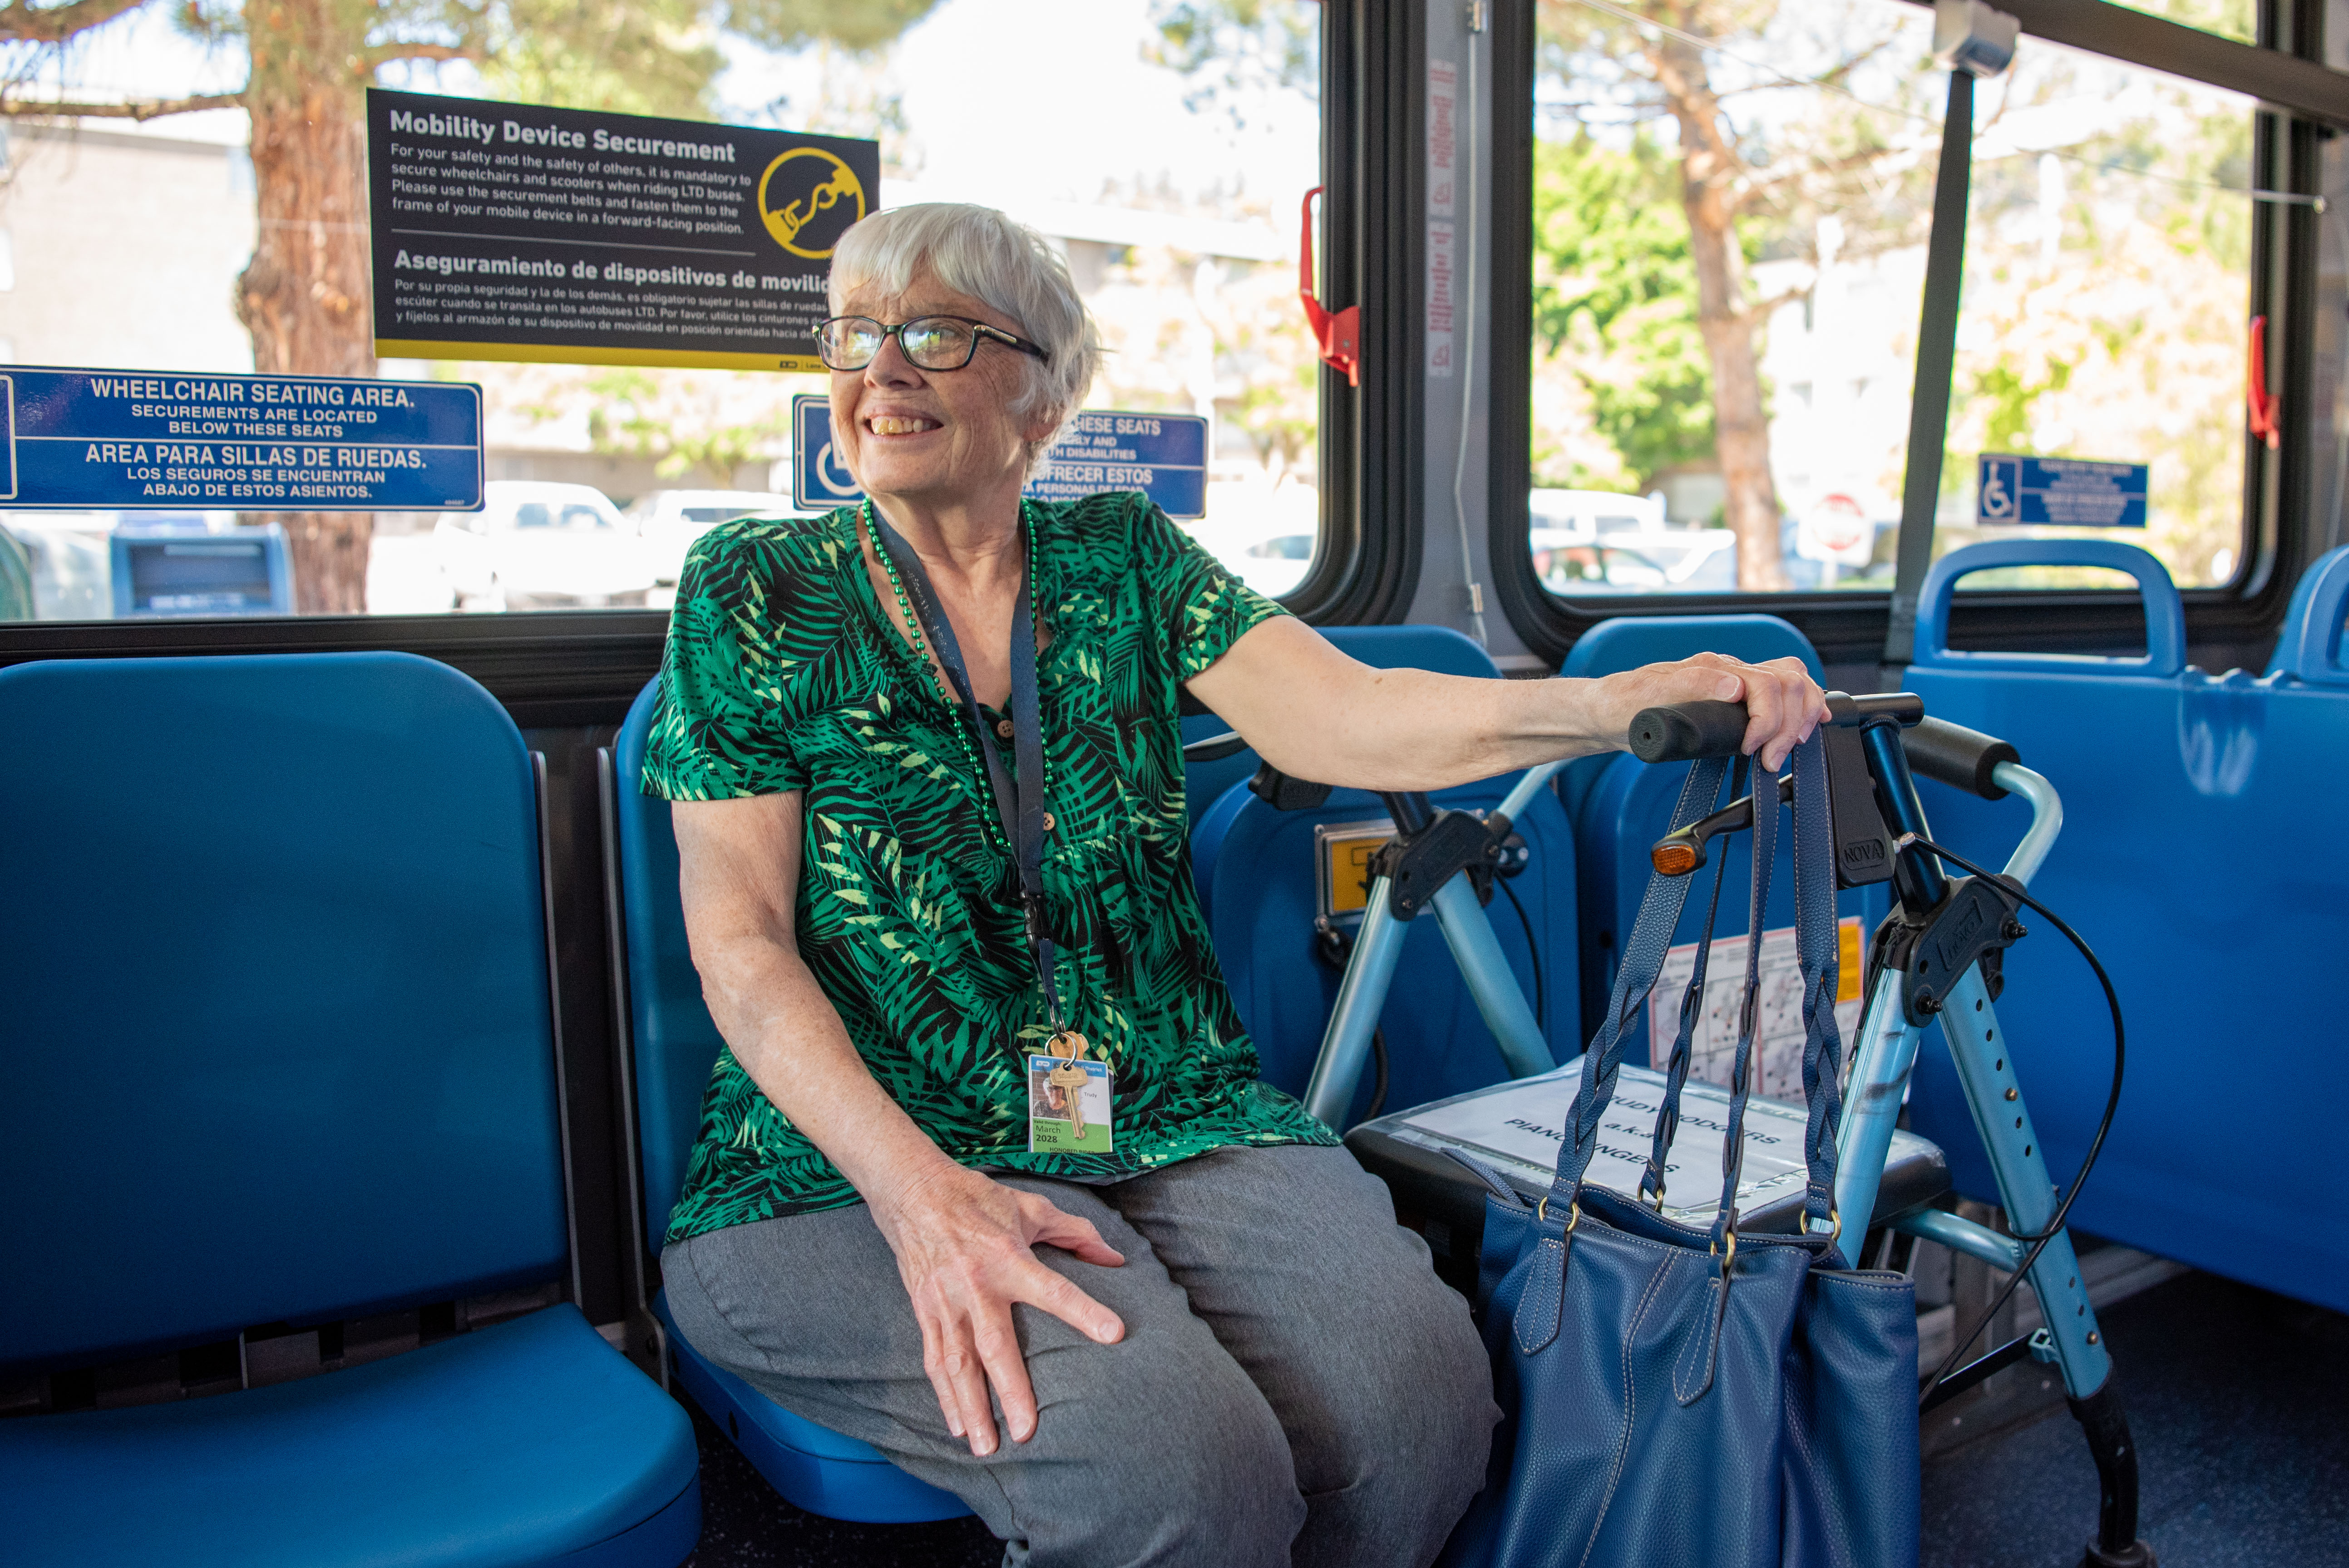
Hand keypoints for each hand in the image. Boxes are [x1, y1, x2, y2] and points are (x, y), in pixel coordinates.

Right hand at [867, 1162, 1125, 1455]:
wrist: (912, 1191)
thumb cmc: (977, 1198)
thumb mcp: (1032, 1207)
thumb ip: (1076, 1233)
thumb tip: (1115, 1260)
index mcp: (1007, 1257)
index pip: (1053, 1288)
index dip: (1083, 1311)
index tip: (1114, 1334)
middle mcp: (975, 1285)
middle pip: (994, 1346)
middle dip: (1010, 1392)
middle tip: (1027, 1431)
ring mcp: (945, 1303)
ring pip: (958, 1364)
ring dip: (971, 1408)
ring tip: (986, 1447)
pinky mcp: (924, 1312)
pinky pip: (934, 1360)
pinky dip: (944, 1396)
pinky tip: (956, 1425)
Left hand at [1591, 653, 1828, 769]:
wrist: (1610, 711)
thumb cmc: (1623, 705)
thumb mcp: (1647, 697)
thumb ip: (1689, 686)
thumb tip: (1733, 685)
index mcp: (1712, 667)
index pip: (1766, 683)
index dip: (1767, 721)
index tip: (1753, 751)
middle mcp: (1728, 669)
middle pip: (1789, 682)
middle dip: (1789, 724)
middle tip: (1770, 760)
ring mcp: (1736, 679)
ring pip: (1793, 681)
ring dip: (1802, 715)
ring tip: (1787, 748)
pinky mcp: (1737, 696)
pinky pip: (1783, 690)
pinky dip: (1803, 706)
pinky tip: (1806, 724)